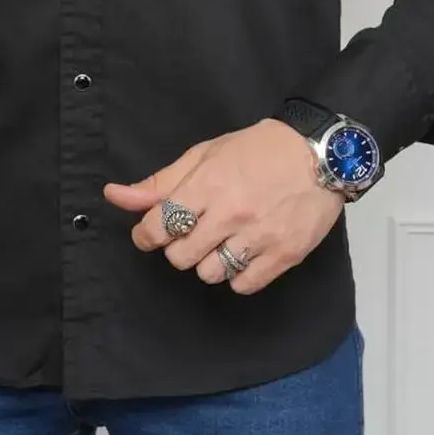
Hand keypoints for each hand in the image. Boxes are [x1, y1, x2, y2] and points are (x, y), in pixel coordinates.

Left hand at [103, 118, 343, 294]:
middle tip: (192, 231)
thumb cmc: (257, 150)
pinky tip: (242, 252)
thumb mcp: (204, 154)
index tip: (151, 232)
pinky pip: (243, 285)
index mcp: (208, 185)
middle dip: (179, 247)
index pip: (159, 227)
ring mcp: (259, 237)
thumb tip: (115, 195)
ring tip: (221, 240)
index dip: (147, 234)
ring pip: (210, 274)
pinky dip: (237, 274)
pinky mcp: (284, 255)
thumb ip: (161, 182)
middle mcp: (231, 214)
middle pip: (181, 257)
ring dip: (208, 261)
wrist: (318, 153)